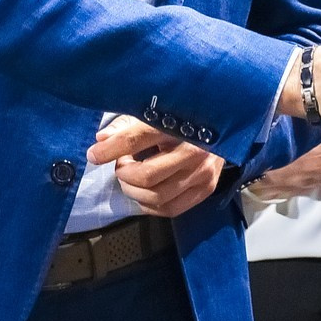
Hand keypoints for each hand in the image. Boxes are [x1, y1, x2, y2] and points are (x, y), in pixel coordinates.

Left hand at [91, 118, 225, 218]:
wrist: (227, 124)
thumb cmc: (184, 116)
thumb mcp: (155, 112)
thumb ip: (127, 124)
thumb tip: (101, 139)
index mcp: (178, 123)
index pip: (137, 138)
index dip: (110, 149)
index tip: (94, 154)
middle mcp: (194, 149)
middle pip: (146, 175)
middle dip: (124, 174)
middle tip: (121, 165)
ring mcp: (202, 172)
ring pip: (156, 195)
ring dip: (134, 191)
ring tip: (132, 178)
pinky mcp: (207, 188)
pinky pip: (169, 209)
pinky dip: (149, 205)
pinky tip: (145, 192)